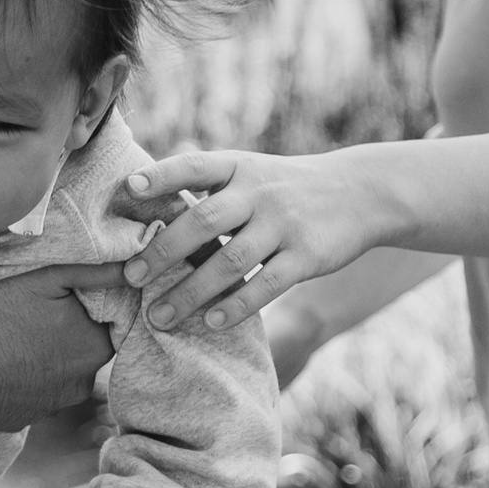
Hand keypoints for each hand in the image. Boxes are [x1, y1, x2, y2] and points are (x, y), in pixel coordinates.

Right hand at [0, 261, 117, 429]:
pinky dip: (17, 378)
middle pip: (83, 352)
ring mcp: (43, 410)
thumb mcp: (44, 275)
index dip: (90, 306)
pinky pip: (27, 395)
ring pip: (56, 375)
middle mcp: (76, 388)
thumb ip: (98, 272)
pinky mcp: (13, 422)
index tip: (62, 294)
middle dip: (67, 332)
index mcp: (92, 349)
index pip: (111, 324)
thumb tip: (140, 266)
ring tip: (7, 332)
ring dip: (42, 356)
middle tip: (29, 310)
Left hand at [115, 147, 403, 334]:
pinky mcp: (307, 256)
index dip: (162, 175)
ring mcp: (284, 224)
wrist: (360, 193)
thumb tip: (138, 192)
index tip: (128, 188)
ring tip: (158, 317)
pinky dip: (236, 306)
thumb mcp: (251, 171)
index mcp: (239, 167)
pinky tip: (210, 322)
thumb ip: (207, 184)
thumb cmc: (285, 187)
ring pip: (231, 261)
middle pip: (204, 220)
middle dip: (164, 250)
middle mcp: (260, 192)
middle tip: (131, 277)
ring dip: (190, 292)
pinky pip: (267, 285)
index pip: (195, 166)